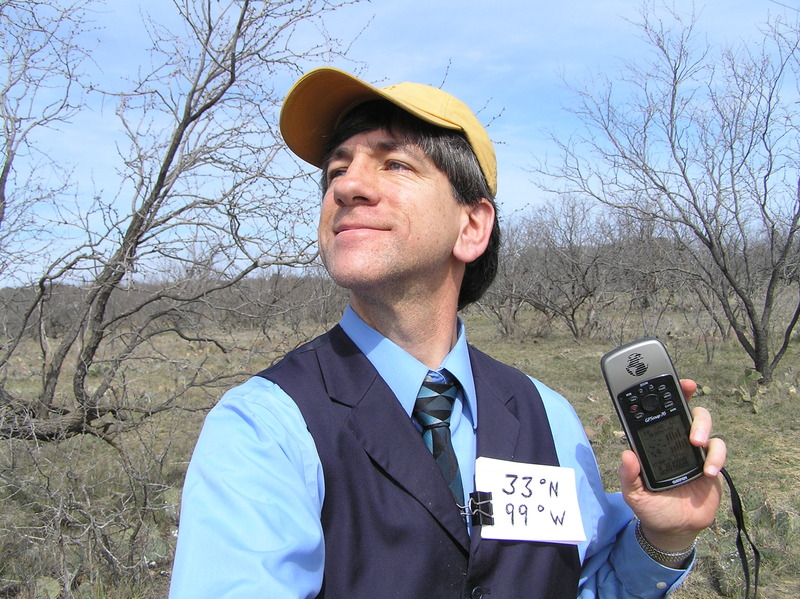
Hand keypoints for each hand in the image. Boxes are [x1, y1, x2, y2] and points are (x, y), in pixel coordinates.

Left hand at [619, 379, 725, 555]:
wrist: (675, 528)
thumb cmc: (651, 507)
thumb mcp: (634, 494)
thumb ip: (629, 476)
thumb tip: (627, 455)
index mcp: (652, 442)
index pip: (655, 413)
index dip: (657, 394)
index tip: (657, 379)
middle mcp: (673, 440)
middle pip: (683, 408)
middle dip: (685, 395)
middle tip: (687, 389)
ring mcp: (694, 450)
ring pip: (704, 424)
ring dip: (702, 427)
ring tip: (695, 442)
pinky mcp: (710, 463)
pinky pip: (718, 449)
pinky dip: (716, 457)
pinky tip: (707, 471)